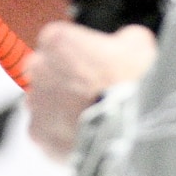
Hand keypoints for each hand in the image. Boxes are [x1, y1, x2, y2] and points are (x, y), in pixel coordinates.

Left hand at [24, 20, 157, 160]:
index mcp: (57, 40)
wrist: (130, 131)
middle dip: (66, 78)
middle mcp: (39, 68)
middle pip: (46, 69)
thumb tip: (125, 42)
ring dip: (61, 107)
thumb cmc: (132, 85)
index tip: (95, 64)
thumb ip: (122, 39)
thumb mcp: (139, 45)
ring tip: (92, 117)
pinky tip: (84, 136)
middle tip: (93, 91)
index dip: (80, 53)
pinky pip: (46, 131)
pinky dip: (61, 134)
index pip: (58, 40)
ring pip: (44, 101)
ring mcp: (36, 102)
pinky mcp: (39, 134)